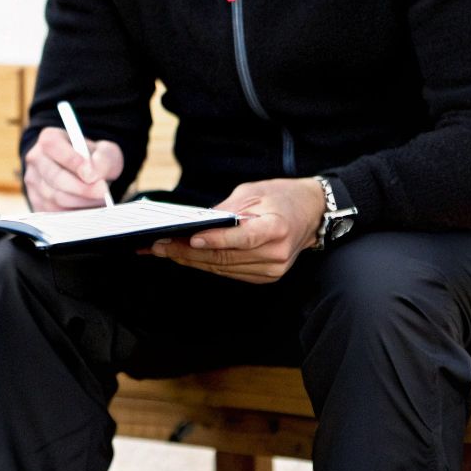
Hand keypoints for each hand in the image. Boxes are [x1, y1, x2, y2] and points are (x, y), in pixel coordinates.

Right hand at [23, 128, 123, 211]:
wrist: (86, 173)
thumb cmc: (94, 160)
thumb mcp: (105, 152)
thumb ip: (102, 159)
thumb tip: (92, 174)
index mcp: (49, 138)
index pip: (53, 146)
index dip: (72, 160)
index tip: (92, 174)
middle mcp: (36, 159)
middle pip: (54, 177)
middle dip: (82, 188)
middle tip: (103, 192)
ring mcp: (33, 182)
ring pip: (55, 198)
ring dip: (81, 202)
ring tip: (99, 200)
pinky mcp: (36, 203)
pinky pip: (54, 213)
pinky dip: (74, 213)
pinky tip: (88, 208)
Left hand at [147, 177, 326, 282]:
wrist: (311, 212)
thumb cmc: (280, 197)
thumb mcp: (252, 193)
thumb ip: (225, 210)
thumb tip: (193, 224)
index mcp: (277, 228)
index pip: (243, 238)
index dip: (215, 240)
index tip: (190, 238)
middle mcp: (276, 254)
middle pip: (225, 257)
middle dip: (188, 251)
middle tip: (159, 245)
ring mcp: (272, 270)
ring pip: (222, 268)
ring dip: (190, 260)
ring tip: (164, 250)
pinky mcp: (265, 277)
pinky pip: (229, 272)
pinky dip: (205, 264)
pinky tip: (185, 256)